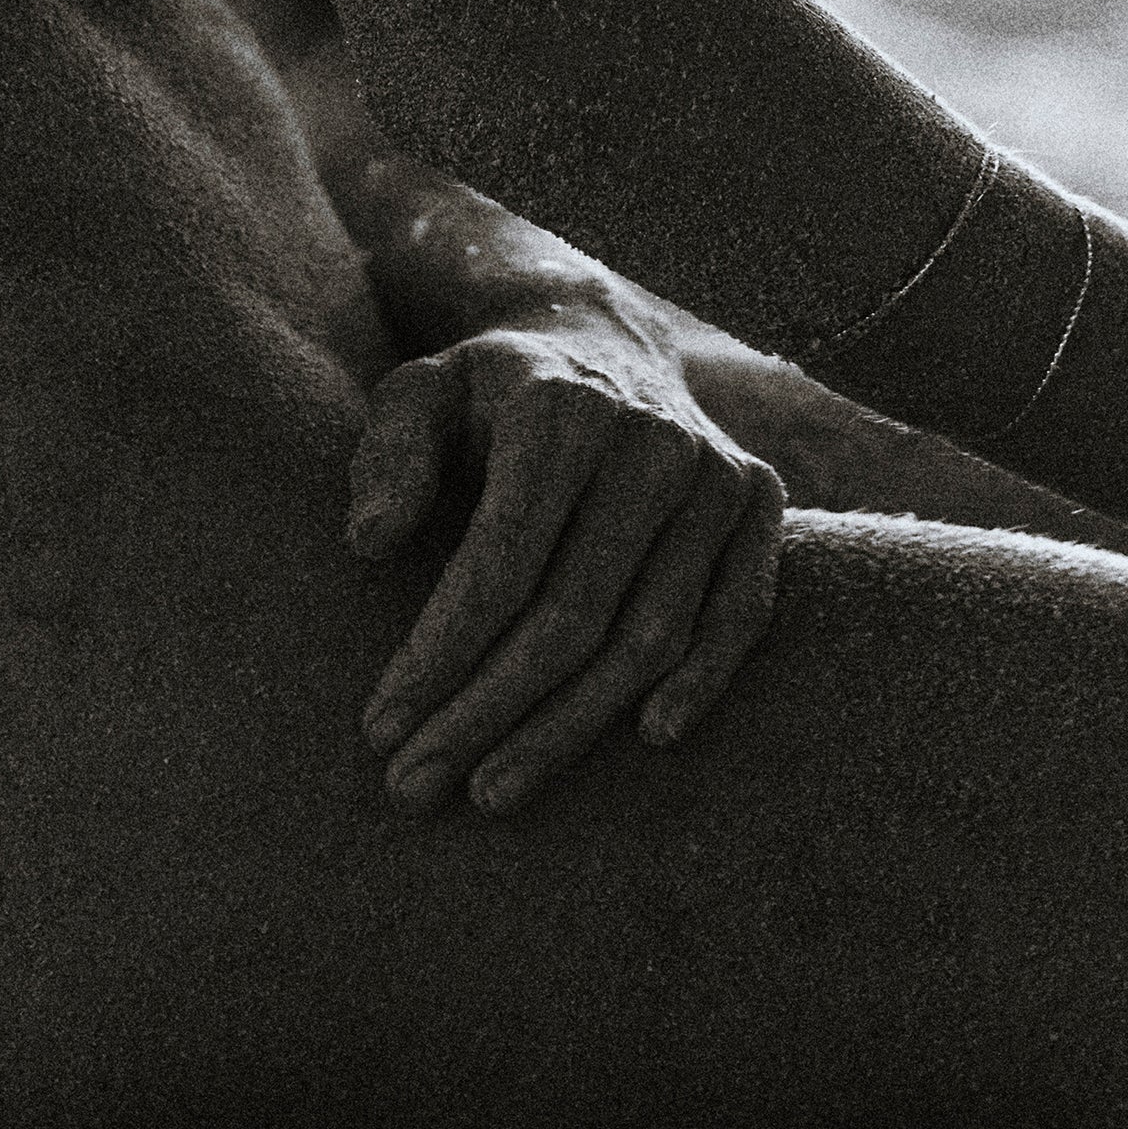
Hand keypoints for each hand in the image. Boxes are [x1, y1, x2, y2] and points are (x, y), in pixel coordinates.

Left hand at [348, 302, 783, 816]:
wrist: (603, 338)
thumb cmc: (490, 393)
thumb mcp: (419, 392)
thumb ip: (389, 455)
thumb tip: (369, 541)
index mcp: (559, 409)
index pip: (499, 560)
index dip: (439, 655)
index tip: (379, 728)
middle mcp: (649, 437)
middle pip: (570, 615)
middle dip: (485, 713)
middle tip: (413, 786)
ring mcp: (713, 470)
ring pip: (649, 634)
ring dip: (568, 728)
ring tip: (490, 790)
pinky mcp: (759, 497)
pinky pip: (741, 612)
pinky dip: (703, 681)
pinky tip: (649, 738)